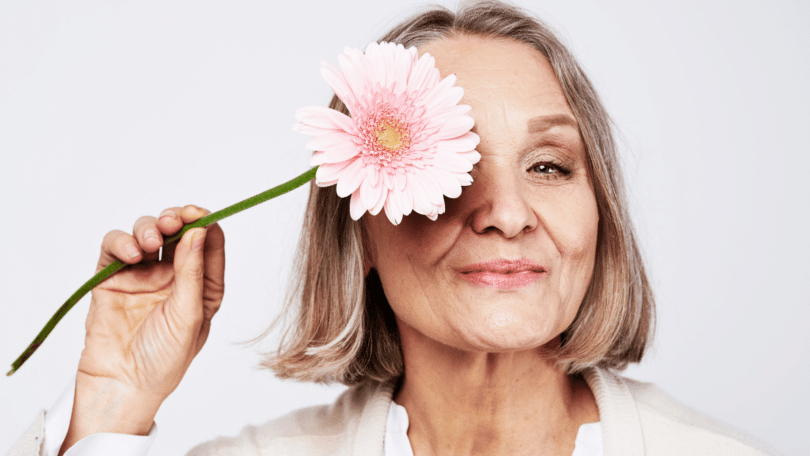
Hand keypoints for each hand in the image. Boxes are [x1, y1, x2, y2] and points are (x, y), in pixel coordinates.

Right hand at [60, 205, 224, 453]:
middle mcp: (174, 276)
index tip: (199, 213)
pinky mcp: (112, 278)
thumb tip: (199, 231)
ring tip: (150, 244)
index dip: (205, 222)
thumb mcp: (189, 316)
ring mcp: (142, 275)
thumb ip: (193, 272)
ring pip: (146, 233)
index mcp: (202, 285)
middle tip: (172, 221)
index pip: (208, 243)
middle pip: (177, 231)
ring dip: (149, 228)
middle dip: (176, 219)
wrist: (122, 386)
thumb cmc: (164, 360)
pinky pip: (115, 248)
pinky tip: (131, 254)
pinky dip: (121, 242)